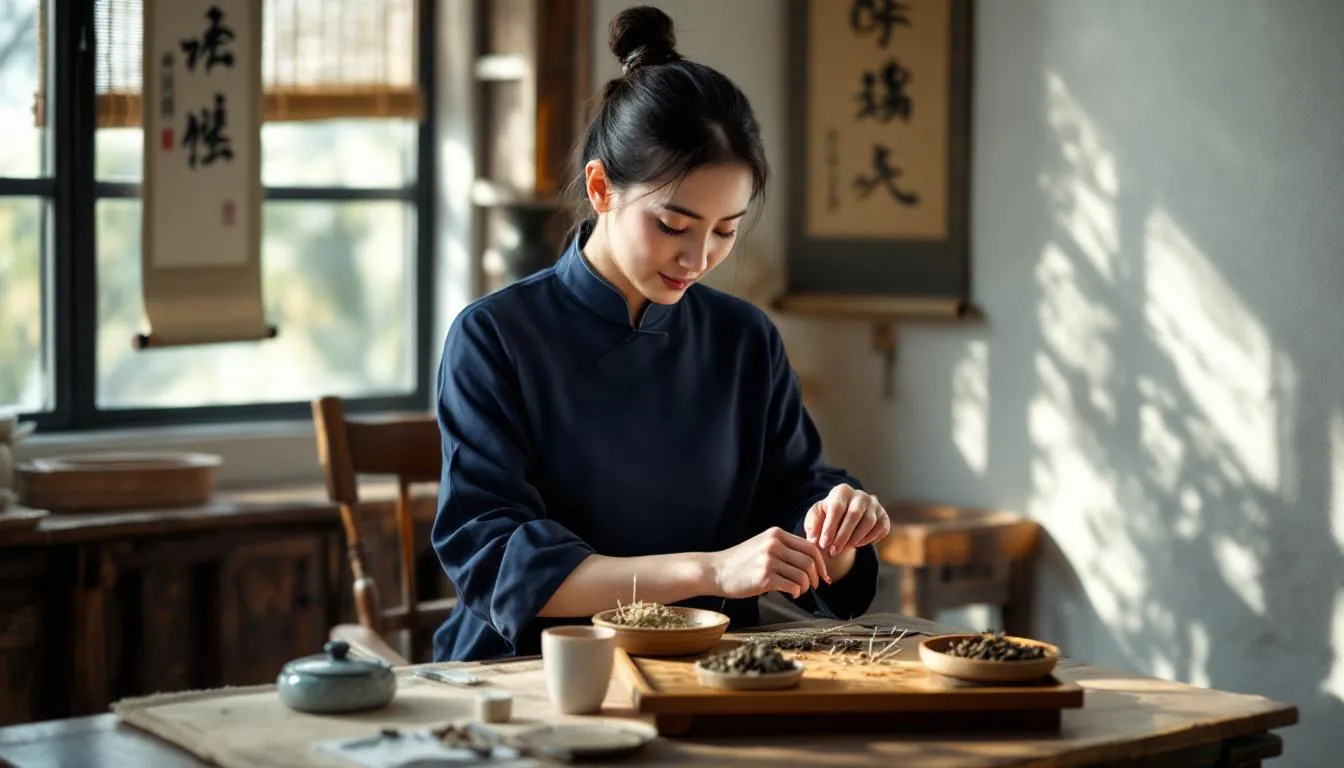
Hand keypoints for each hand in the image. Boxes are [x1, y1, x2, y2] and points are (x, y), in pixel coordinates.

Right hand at [708, 527, 831, 599]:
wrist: (716, 571)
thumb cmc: (741, 561)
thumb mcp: (763, 544)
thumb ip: (784, 547)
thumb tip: (811, 558)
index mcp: (776, 534)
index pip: (810, 546)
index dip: (821, 563)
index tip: (823, 575)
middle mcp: (774, 544)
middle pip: (809, 561)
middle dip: (816, 576)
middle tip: (814, 586)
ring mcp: (768, 560)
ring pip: (802, 575)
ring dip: (805, 587)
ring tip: (799, 591)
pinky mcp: (764, 577)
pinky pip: (792, 586)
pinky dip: (796, 592)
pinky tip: (791, 594)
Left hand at [804, 484, 890, 556]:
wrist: (846, 515)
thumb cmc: (828, 515)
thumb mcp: (816, 516)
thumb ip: (813, 526)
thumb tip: (813, 539)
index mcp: (842, 491)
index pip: (837, 508)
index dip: (830, 528)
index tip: (823, 544)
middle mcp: (860, 495)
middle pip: (854, 515)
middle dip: (843, 536)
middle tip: (833, 552)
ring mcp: (875, 505)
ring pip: (868, 523)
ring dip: (856, 539)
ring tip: (844, 549)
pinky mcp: (884, 517)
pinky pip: (880, 529)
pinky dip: (869, 539)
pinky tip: (857, 544)